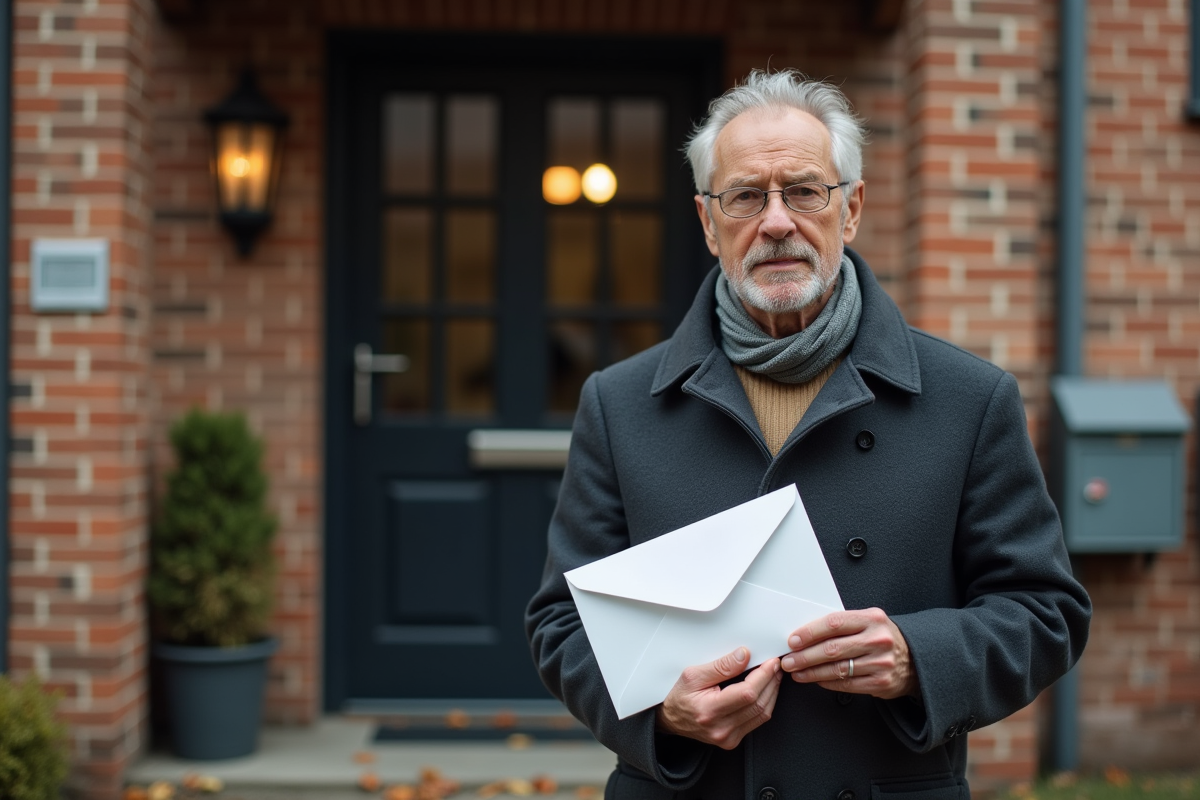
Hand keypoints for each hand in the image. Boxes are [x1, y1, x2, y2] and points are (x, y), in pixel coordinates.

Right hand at [655, 647, 782, 749]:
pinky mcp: (733, 740)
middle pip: (758, 703)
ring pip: (762, 713)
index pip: (747, 694)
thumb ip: (720, 666)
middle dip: (770, 681)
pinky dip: (765, 703)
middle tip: (774, 666)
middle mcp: (721, 728)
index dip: (763, 676)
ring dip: (772, 692)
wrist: (670, 719)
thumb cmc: (679, 696)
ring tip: (773, 676)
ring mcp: (728, 737)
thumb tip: (744, 655)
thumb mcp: (693, 674)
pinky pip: (758, 721)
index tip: (770, 662)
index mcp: (709, 711)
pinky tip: (765, 690)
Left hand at [780, 608, 916, 699]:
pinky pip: (847, 684)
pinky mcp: (881, 682)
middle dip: (805, 656)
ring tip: (797, 672)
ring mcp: (881, 663)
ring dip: (812, 672)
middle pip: (832, 649)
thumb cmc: (883, 637)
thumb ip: (843, 624)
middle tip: (789, 660)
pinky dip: (827, 683)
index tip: (793, 640)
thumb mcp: (868, 622)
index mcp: (872, 619)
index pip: (834, 623)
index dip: (810, 632)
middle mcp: (878, 640)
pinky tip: (816, 680)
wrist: (916, 659)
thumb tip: (806, 633)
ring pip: (837, 669)